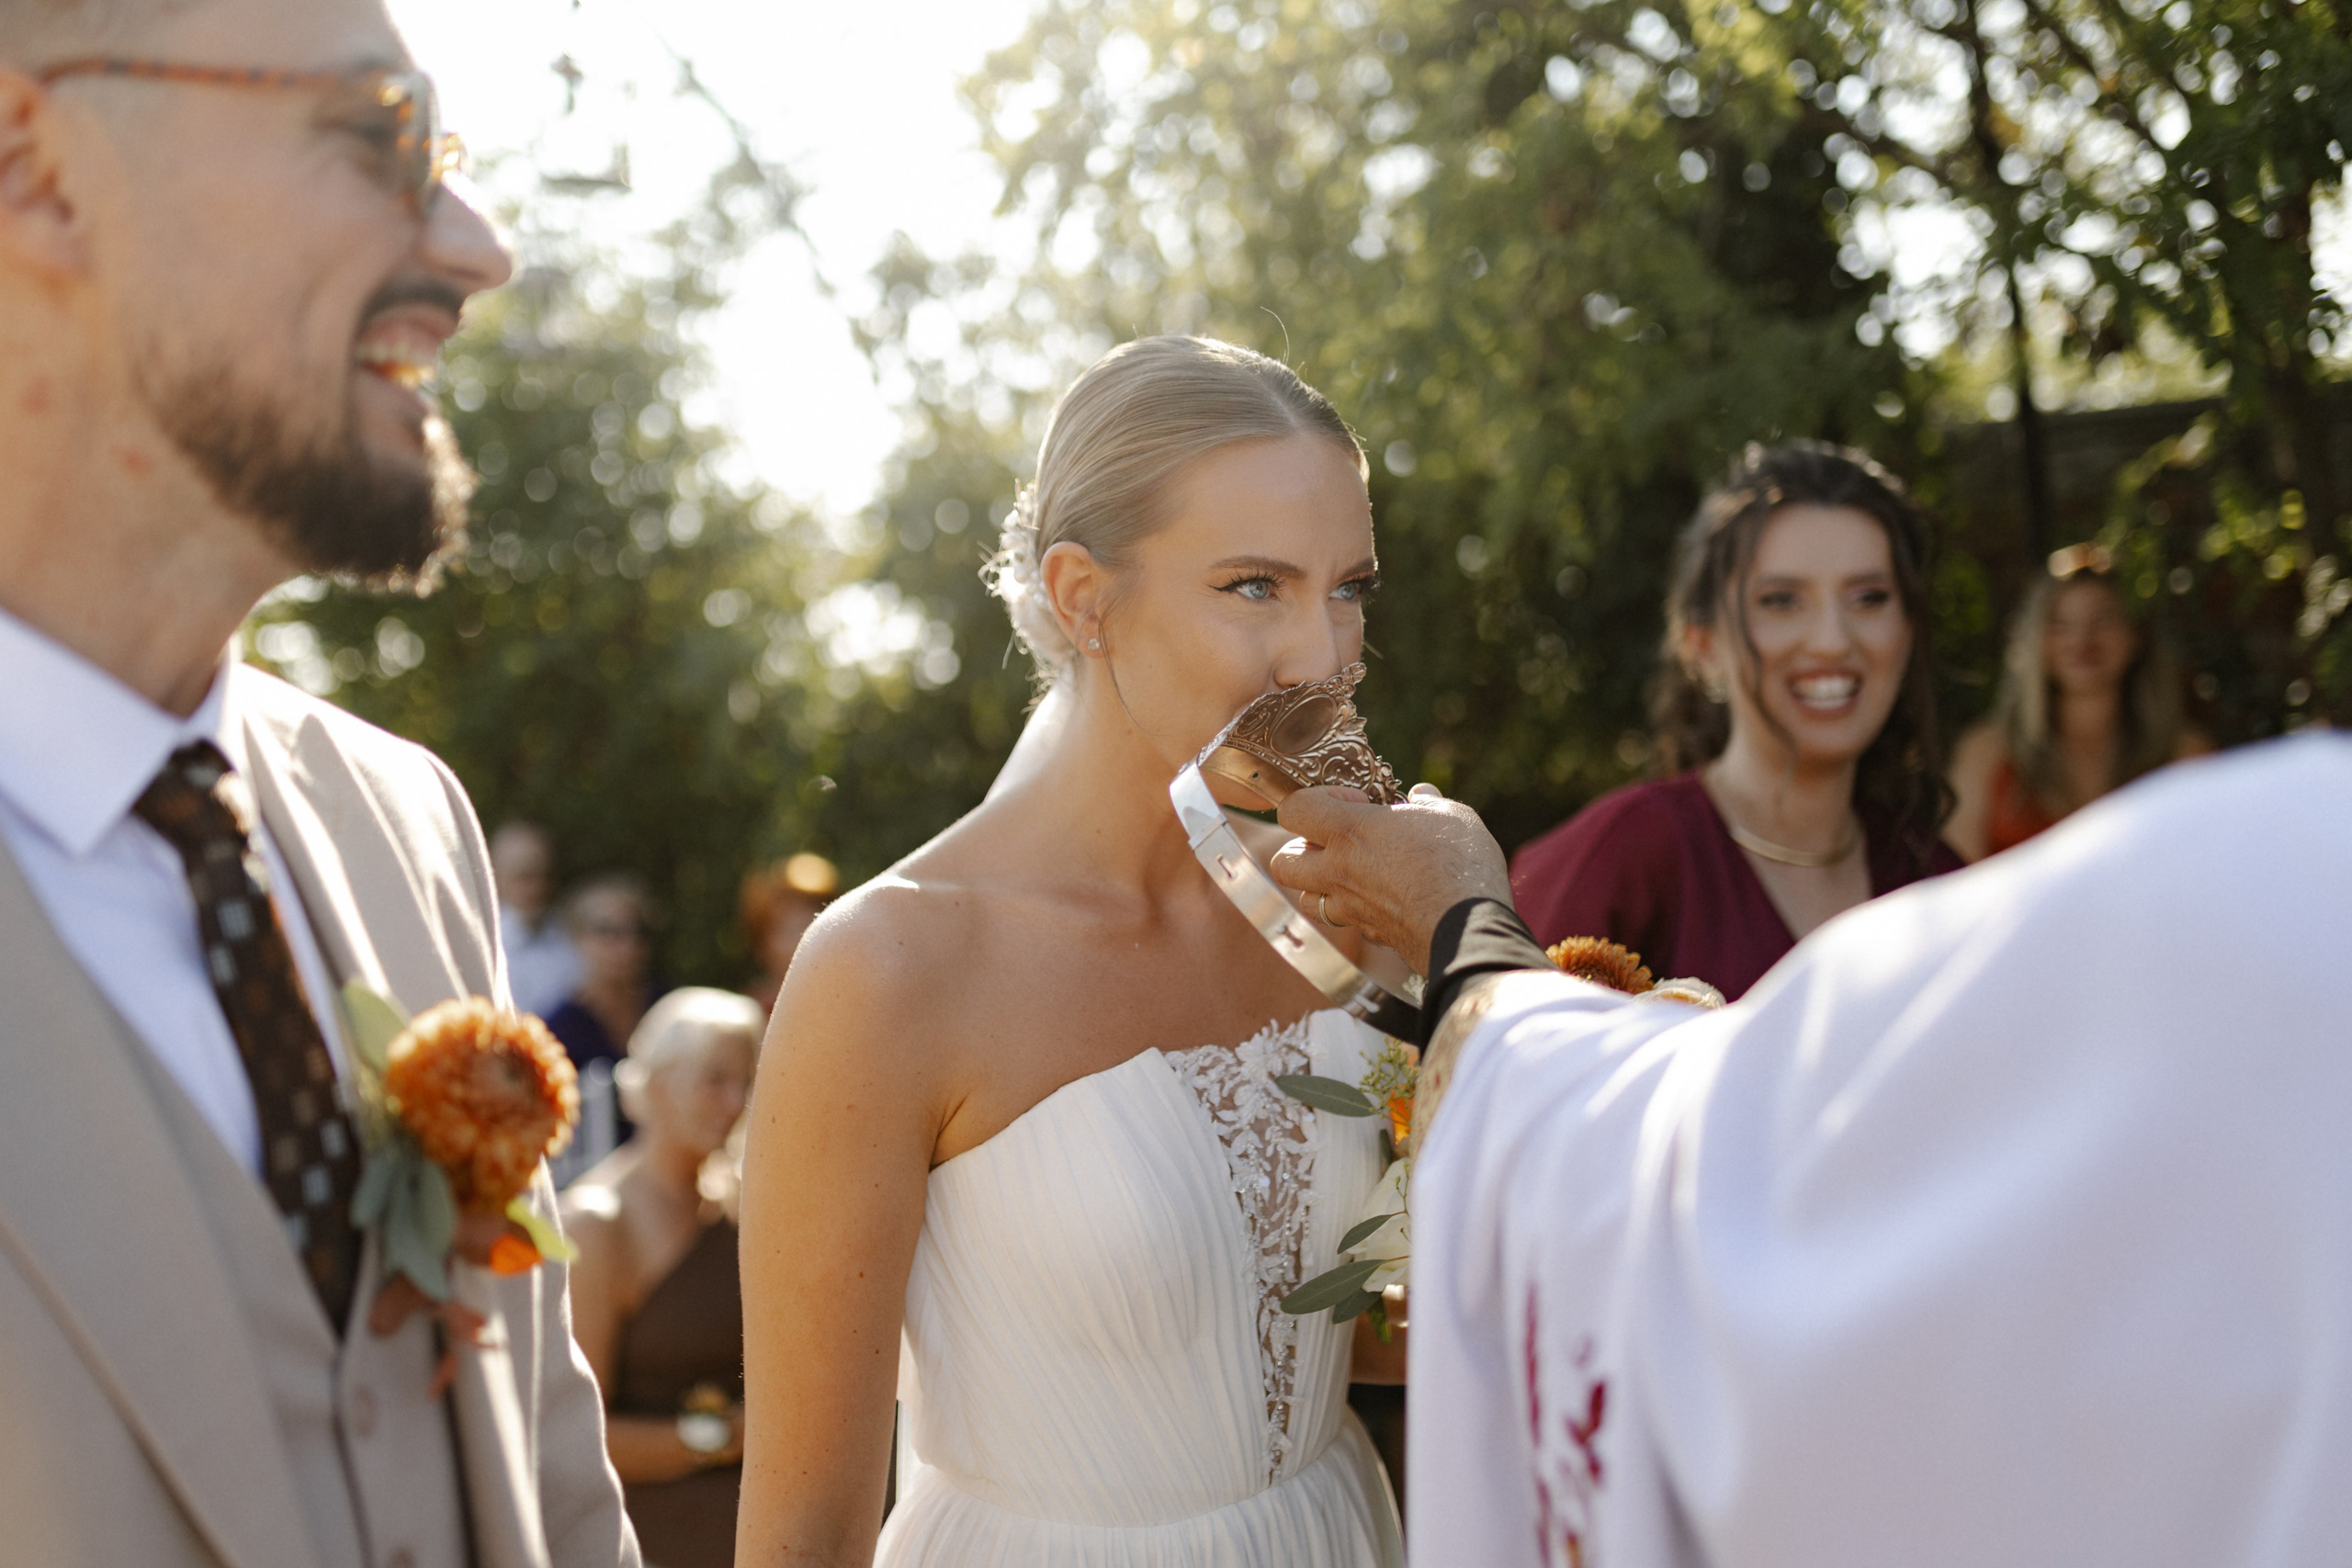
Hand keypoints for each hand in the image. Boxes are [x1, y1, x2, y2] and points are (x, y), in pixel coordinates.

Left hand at [1268, 786, 1513, 973]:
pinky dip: (1356, 911)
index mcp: (1349, 832)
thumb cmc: (1459, 865)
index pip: (1294, 809)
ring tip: (1353, 872)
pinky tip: (1385, 899)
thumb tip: (1422, 796)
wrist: (1469, 932)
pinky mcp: (1372, 934)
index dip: (1317, 798)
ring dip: (1320, 884)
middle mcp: (1339, 872)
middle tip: (1337, 840)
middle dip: (1302, 848)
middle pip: (1283, 862)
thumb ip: (1428, 803)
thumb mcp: (1451, 815)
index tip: (1355, 801)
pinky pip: (1347, 922)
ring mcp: (1351, 908)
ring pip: (1307, 900)